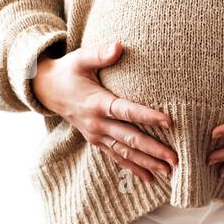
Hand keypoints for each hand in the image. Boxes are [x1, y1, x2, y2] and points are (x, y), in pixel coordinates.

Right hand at [32, 41, 176, 183]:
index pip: (126, 111)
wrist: (47, 90)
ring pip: (125, 153)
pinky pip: (116, 158)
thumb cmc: (69, 72)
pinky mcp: (96, 142)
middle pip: (130, 139)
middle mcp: (97, 124)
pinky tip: (149, 178)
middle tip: (176, 159)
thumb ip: (100, 54)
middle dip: (154, 150)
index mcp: (97, 103)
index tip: (169, 122)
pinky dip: (133, 168)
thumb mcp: (80, 59)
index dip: (147, 117)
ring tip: (169, 173)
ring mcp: (96, 136)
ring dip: (148, 164)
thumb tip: (119, 45)